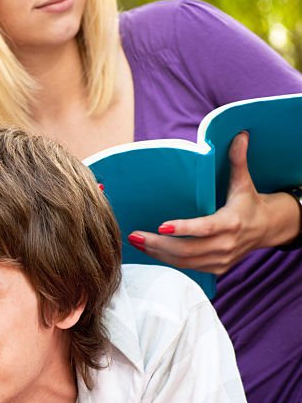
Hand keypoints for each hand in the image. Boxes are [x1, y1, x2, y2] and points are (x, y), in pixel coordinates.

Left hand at [127, 132, 300, 273]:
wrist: (268, 229)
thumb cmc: (250, 203)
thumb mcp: (244, 182)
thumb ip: (237, 160)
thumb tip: (239, 134)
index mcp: (232, 222)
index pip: (205, 228)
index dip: (183, 228)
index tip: (161, 225)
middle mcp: (226, 245)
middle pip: (187, 250)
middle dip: (158, 244)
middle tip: (135, 235)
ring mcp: (221, 260)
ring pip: (184, 262)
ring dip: (158, 253)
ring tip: (136, 242)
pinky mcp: (216, 268)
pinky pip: (187, 267)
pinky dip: (167, 260)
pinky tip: (151, 250)